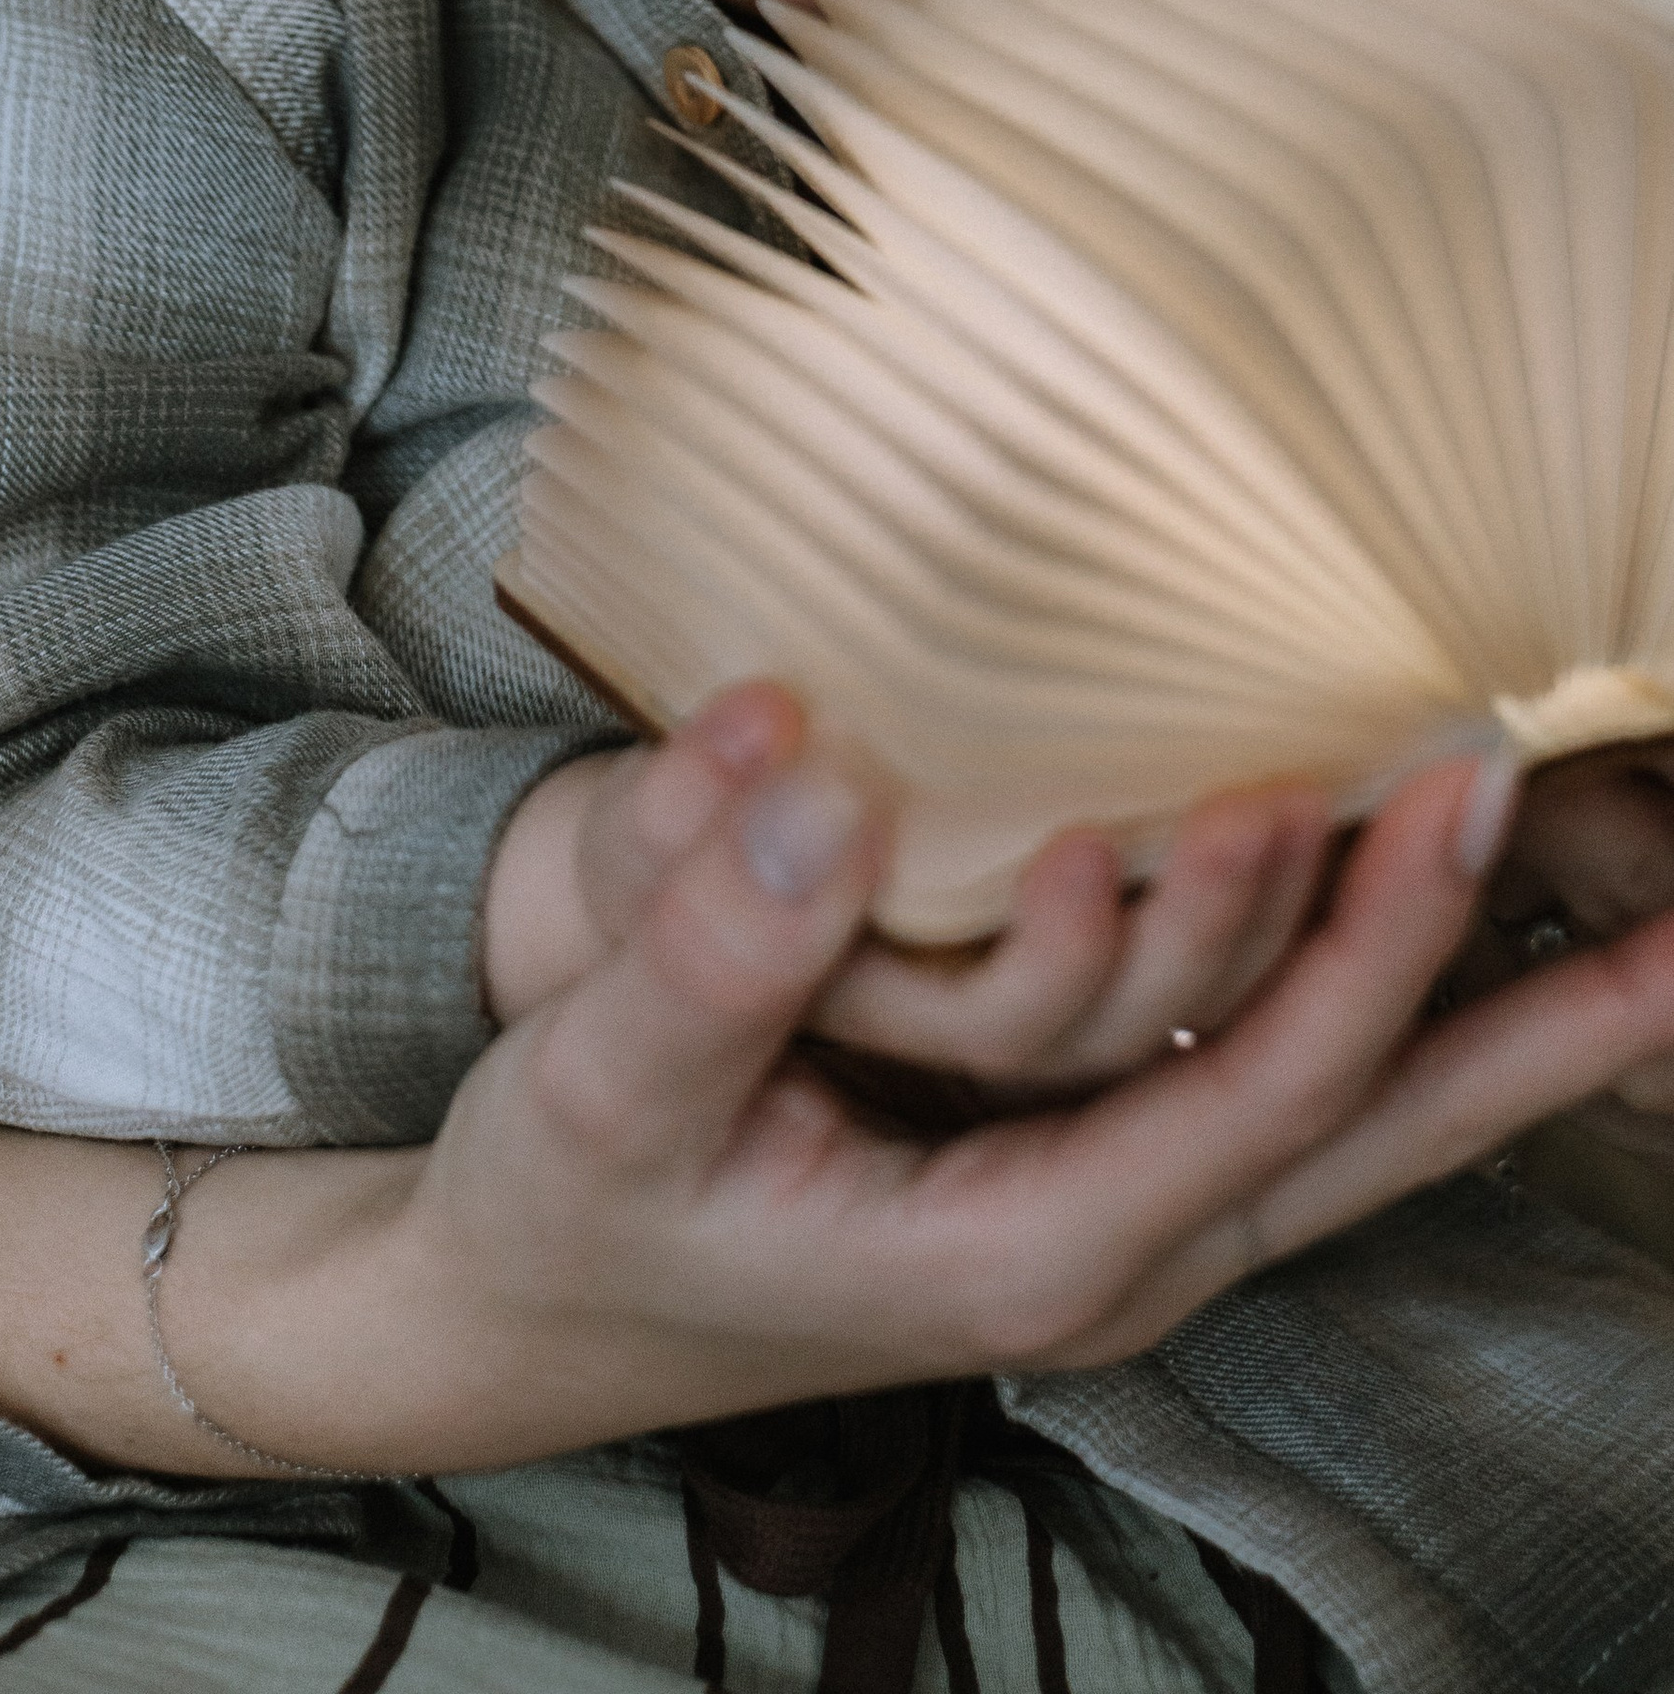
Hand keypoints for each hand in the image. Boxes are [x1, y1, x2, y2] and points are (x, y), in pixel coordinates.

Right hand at [184, 693, 1673, 1472]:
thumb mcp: (604, 1083)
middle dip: (1524, 1028)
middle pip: (1366, 1142)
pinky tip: (1449, 966)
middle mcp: (1102, 1259)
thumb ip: (707, 945)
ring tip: (1641, 937)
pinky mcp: (1083, 1183)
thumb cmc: (567, 1204)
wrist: (523, 1309)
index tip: (1447, 796)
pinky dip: (1395, 1038)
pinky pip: (1282, 1108)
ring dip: (1497, 1038)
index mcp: (1017, 1256)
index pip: (1250, 1099)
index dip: (1361, 954)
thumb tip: (810, 773)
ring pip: (1349, 1138)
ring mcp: (1107, 1230)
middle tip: (1669, 898)